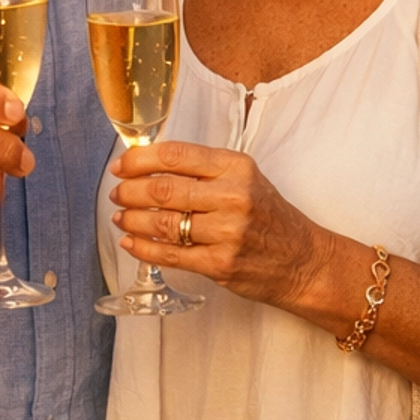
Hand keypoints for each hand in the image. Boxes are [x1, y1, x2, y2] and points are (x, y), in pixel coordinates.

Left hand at [109, 138, 320, 309]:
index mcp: (236, 167)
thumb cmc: (269, 216)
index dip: (140, 160)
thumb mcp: (246, 178)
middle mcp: (233, 196)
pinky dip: (143, 248)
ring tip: (120, 216)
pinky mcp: (220, 264)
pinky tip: (131, 242)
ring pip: (163, 223)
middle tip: (117, 193)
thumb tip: (149, 165)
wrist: (302, 260)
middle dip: (130, 191)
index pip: (176, 155)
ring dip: (132, 219)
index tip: (121, 166)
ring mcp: (227, 232)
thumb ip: (205, 170)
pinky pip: (170, 255)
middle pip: (164, 189)